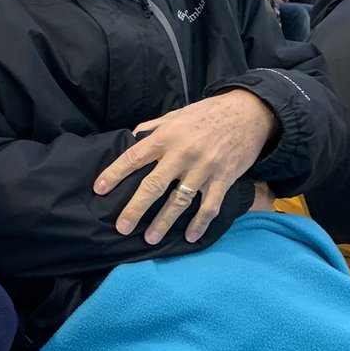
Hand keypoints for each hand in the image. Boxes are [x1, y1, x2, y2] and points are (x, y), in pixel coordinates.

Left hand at [92, 90, 278, 245]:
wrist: (250, 112)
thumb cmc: (208, 113)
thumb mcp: (177, 115)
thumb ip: (154, 127)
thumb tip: (133, 138)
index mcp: (167, 136)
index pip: (134, 156)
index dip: (115, 173)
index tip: (99, 189)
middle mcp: (183, 153)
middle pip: (153, 185)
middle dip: (135, 208)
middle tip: (122, 227)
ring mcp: (204, 167)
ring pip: (179, 201)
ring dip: (164, 222)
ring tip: (150, 238)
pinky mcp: (224, 178)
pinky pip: (209, 206)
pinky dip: (200, 223)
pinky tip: (190, 237)